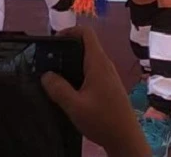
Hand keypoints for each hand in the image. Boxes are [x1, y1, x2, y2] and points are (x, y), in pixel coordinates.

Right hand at [41, 26, 150, 156]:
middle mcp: (105, 65)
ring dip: (71, 63)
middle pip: (85, 45)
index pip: (86, 33)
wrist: (125, 138)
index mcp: (98, 63)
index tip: (52, 41)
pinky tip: (67, 88)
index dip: (69, 31)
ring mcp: (108, 75)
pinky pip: (91, 71)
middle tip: (48, 60)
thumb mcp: (74, 105)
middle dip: (66, 49)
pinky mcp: (108, 86)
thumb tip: (46, 75)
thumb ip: (58, 88)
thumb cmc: (102, 119)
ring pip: (87, 60)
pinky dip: (78, 74)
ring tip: (53, 74)